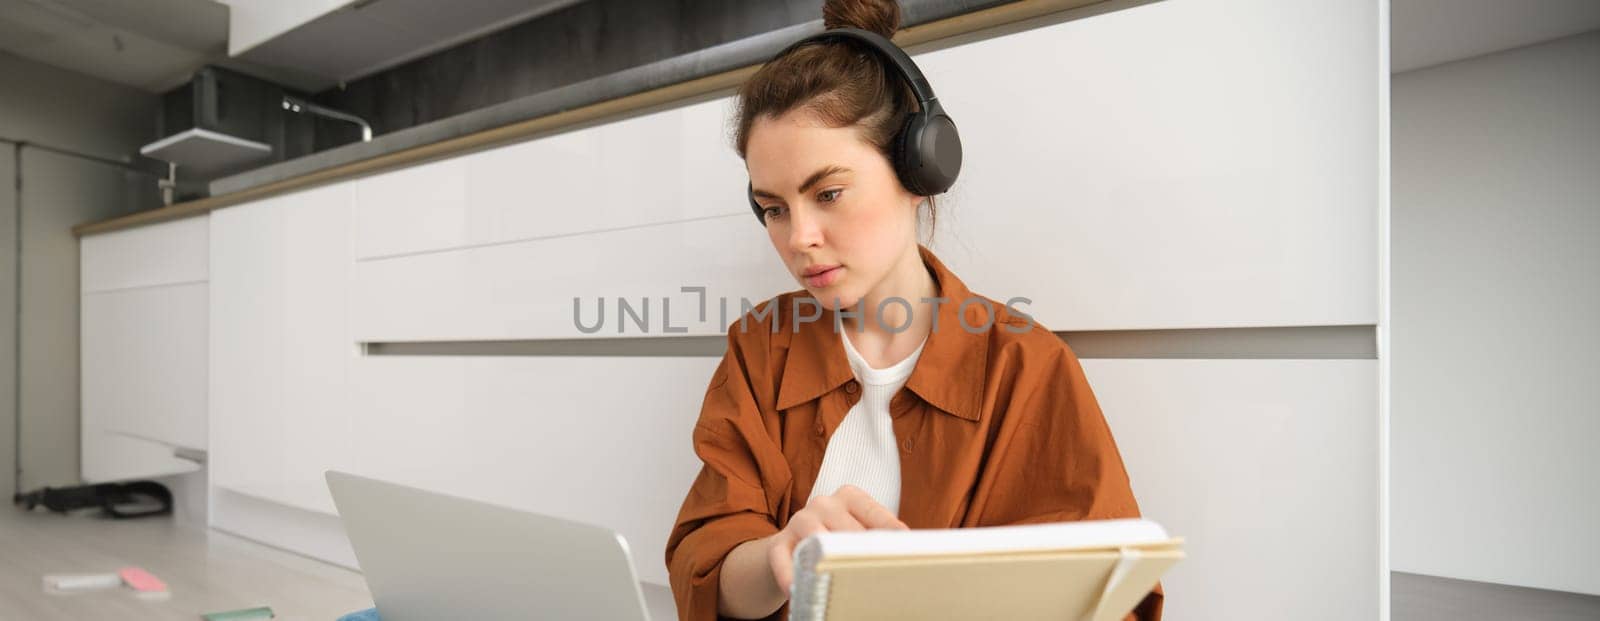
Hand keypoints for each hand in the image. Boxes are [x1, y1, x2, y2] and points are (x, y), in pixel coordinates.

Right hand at [766, 484, 908, 594]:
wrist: (790, 547)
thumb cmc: (834, 538)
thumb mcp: (856, 531)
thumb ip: (878, 536)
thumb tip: (908, 549)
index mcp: (849, 497)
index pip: (875, 512)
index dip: (891, 531)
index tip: (907, 547)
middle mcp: (824, 504)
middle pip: (848, 529)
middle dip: (862, 552)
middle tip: (878, 572)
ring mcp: (799, 521)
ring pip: (817, 539)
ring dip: (828, 561)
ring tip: (841, 581)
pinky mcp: (778, 543)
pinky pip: (783, 559)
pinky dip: (790, 575)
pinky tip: (797, 590)